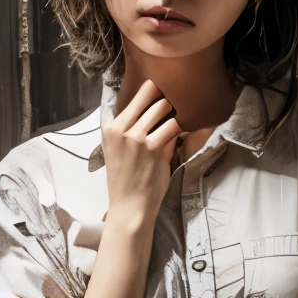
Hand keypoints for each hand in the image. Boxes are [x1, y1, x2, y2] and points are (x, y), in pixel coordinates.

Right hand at [101, 80, 181, 225]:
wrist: (130, 207)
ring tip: (184, 116)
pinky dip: (182, 127)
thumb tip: (159, 112)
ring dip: (175, 111)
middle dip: (167, 98)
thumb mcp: (119, 151)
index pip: (135, 96)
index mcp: (111, 128)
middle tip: (177, 104)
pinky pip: (174, 126)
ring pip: (163, 107)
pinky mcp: (153, 147)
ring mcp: (136, 137)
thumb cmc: (127, 181)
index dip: (152, 90)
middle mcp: (121, 129)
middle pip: (150, 95)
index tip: (164, 89)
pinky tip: (187, 130)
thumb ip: (135, 130)